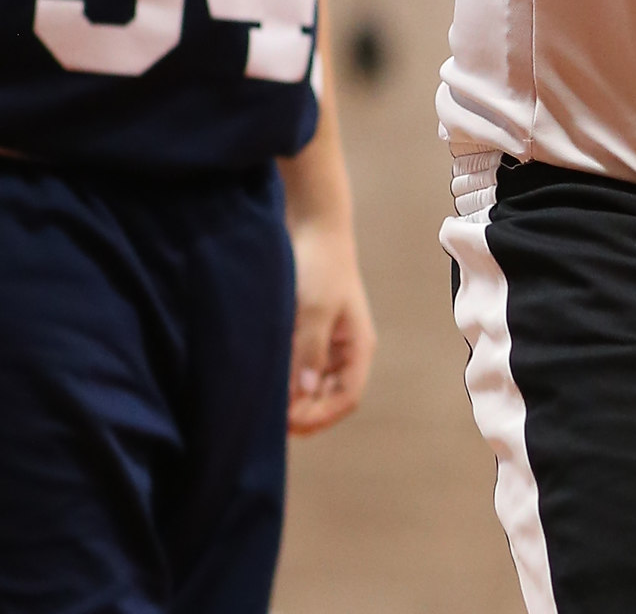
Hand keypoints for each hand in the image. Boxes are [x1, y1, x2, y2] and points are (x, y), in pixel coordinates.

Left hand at [285, 216, 375, 434]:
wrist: (314, 225)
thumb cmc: (321, 266)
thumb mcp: (315, 308)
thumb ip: (310, 351)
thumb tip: (303, 394)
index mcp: (358, 346)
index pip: (347, 397)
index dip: (320, 415)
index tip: (289, 421)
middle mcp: (346, 350)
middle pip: (330, 397)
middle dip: (305, 411)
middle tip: (271, 417)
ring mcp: (328, 343)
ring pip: (314, 386)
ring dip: (294, 397)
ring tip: (266, 399)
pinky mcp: (311, 333)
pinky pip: (301, 368)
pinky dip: (287, 379)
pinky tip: (267, 378)